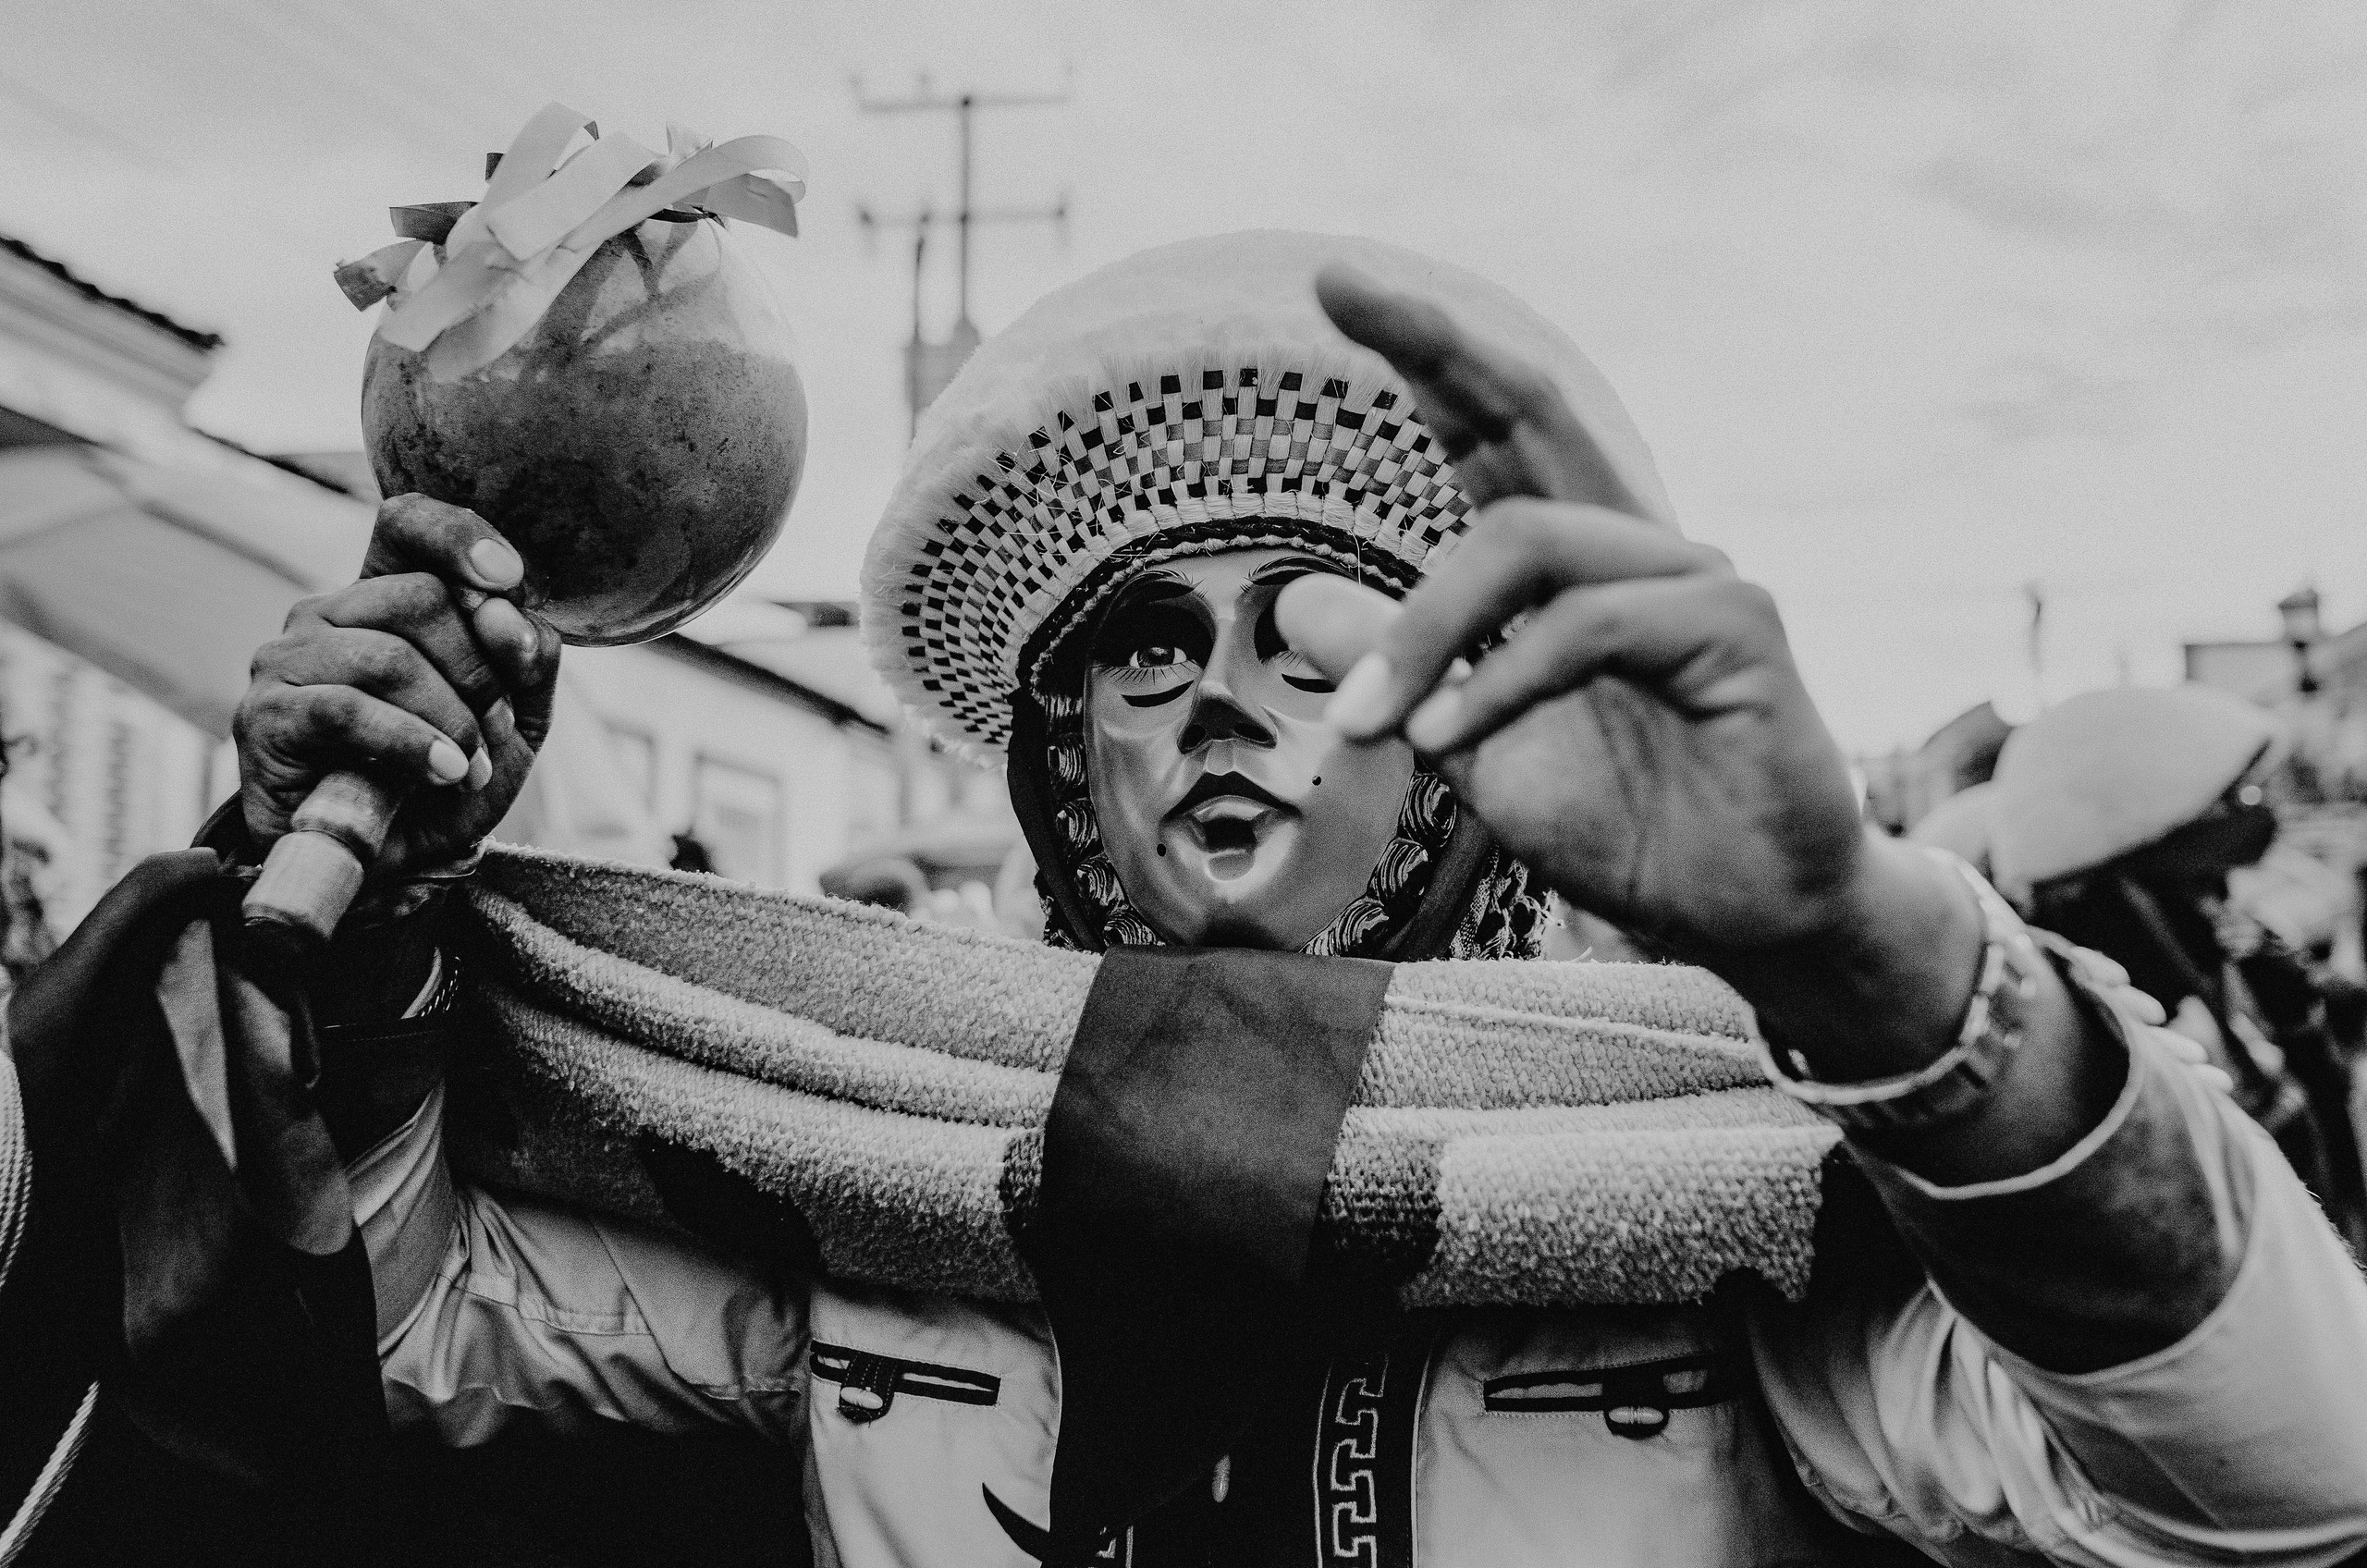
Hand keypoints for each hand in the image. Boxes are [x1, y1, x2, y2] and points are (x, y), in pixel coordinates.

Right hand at [234, 495, 559, 879]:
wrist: (390, 867)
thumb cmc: (447, 782)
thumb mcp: (514, 719)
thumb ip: (526, 660)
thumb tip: (516, 612)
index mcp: (383, 599)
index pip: (406, 525)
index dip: (459, 536)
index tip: (509, 579)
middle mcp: (326, 615)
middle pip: (421, 597)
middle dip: (480, 669)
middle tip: (495, 729)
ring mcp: (285, 660)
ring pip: (389, 655)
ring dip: (452, 717)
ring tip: (469, 767)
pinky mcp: (265, 716)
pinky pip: (348, 707)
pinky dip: (412, 742)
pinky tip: (445, 772)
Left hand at [1281, 265, 1984, 1076]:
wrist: (1742, 919)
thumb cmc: (1627, 829)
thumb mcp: (1472, 747)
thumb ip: (1400, 668)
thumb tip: (1296, 600)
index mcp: (1572, 566)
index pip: (1492, 437)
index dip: (1425, 359)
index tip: (1337, 282)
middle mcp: (1636, 545)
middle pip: (1533, 410)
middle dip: (1433, 344)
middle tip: (1339, 280)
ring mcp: (1695, 575)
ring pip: (1528, 540)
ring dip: (1426, 633)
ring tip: (1363, 727)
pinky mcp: (1737, 627)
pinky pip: (1588, 623)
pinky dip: (1500, 678)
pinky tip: (1445, 738)